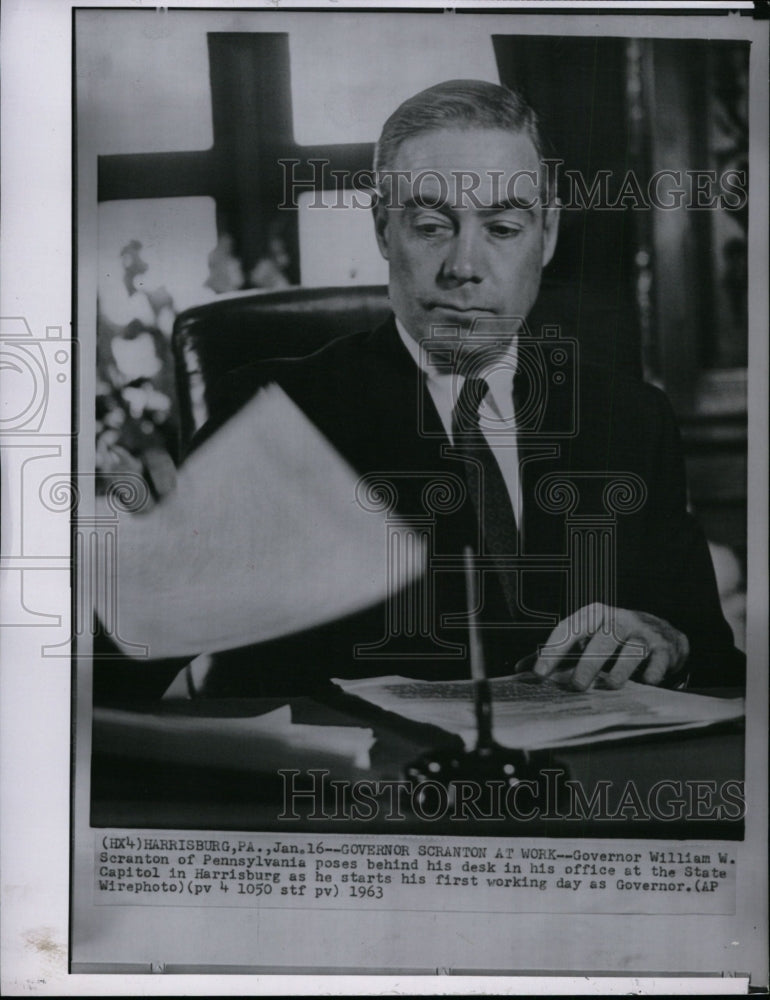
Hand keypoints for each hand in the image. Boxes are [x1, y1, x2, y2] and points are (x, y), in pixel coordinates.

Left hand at [532, 603, 688, 689]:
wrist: (662, 634)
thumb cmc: (615, 637)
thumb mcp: (585, 638)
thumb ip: (555, 653)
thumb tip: (520, 670)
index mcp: (593, 615)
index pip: (569, 629)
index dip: (553, 651)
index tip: (539, 674)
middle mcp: (618, 619)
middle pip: (601, 639)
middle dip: (588, 663)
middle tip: (576, 686)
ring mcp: (643, 632)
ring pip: (631, 650)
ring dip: (620, 670)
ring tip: (610, 686)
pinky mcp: (665, 647)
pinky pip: (657, 662)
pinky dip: (651, 674)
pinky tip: (645, 682)